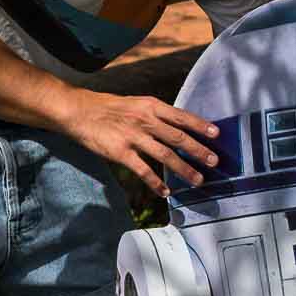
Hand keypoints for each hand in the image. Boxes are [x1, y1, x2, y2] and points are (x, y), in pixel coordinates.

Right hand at [64, 92, 219, 194]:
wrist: (79, 111)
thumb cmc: (108, 108)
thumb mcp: (135, 103)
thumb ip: (155, 114)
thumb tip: (177, 127)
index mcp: (150, 106)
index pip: (181, 116)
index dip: (200, 125)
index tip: (216, 134)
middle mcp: (145, 120)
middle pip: (178, 138)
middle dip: (199, 151)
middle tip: (214, 161)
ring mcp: (133, 137)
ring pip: (165, 155)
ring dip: (184, 169)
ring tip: (198, 180)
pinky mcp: (120, 153)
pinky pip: (143, 171)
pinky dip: (156, 183)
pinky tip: (166, 192)